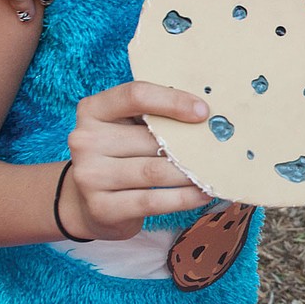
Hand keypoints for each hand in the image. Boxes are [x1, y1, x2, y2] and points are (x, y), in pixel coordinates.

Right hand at [62, 82, 210, 240]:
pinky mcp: (102, 208)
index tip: (203, 112)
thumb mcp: (124, 127)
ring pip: (155, 171)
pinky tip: (202, 194)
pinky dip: (184, 198)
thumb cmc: (117, 155)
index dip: (173, 101)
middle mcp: (85, 140)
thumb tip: (205, 115)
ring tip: (215, 172)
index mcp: (93, 110)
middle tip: (219, 149)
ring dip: (190, 173)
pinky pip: (153, 201)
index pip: (135, 96)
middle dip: (189, 145)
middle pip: (150, 139)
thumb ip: (153, 115)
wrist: (85, 203)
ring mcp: (90, 176)